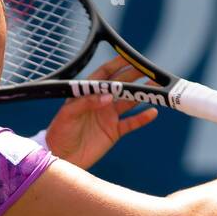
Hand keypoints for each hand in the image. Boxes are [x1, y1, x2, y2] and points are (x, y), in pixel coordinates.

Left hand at [45, 55, 159, 169]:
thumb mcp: (68, 114)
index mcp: (87, 93)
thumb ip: (87, 102)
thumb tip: (109, 96)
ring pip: (130, 101)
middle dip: (135, 76)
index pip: (104, 75)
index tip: (130, 57)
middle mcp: (100, 102)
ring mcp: (109, 117)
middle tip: (149, 69)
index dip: (117, 65)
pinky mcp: (114, 132)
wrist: (61, 158)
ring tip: (156, 86)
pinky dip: (142, 118)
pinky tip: (152, 112)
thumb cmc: (60, 133)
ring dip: (142, 94)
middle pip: (121, 85)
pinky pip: (131, 123)